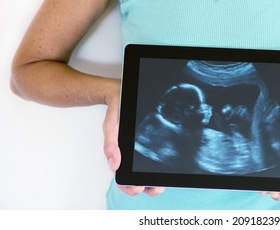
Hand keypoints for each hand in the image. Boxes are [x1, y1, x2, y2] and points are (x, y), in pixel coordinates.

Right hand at [102, 79, 164, 195]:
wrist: (123, 92)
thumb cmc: (117, 110)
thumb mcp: (111, 126)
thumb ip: (110, 144)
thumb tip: (114, 165)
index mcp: (121, 154)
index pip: (125, 179)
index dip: (131, 187)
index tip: (138, 188)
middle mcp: (133, 155)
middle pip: (141, 179)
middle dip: (149, 187)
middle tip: (155, 187)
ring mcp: (143, 150)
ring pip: (151, 172)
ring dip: (157, 179)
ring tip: (163, 180)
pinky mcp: (154, 142)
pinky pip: (158, 159)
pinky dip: (162, 166)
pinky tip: (169, 166)